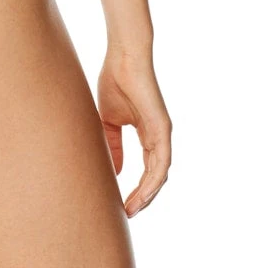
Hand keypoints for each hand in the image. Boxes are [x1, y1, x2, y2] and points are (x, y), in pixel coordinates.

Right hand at [97, 49, 171, 217]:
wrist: (123, 57)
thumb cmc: (115, 81)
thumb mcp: (110, 120)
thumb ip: (113, 145)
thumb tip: (113, 171)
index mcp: (148, 133)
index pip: (146, 168)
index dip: (136, 188)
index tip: (122, 204)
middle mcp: (158, 136)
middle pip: (154, 176)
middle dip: (142, 198)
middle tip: (127, 214)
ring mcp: (163, 133)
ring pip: (159, 175)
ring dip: (147, 196)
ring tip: (132, 210)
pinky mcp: (162, 129)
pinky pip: (161, 163)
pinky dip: (153, 182)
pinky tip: (142, 195)